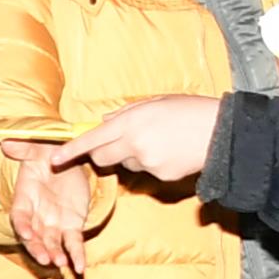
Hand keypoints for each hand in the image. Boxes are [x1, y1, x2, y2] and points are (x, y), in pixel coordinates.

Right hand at [1, 141, 93, 277]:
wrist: (67, 160)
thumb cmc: (48, 154)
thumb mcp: (38, 148)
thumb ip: (24, 149)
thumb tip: (6, 143)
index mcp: (25, 198)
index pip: (20, 215)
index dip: (22, 225)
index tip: (26, 233)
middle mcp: (37, 215)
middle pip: (34, 236)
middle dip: (38, 248)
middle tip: (46, 258)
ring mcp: (54, 222)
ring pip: (52, 243)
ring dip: (55, 254)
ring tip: (61, 263)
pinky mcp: (72, 225)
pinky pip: (73, 243)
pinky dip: (76, 255)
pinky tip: (79, 267)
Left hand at [54, 96, 218, 186]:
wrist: (223, 133)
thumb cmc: (190, 111)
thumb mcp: (155, 102)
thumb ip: (125, 113)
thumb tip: (104, 123)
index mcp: (131, 121)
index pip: (92, 139)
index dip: (71, 150)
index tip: (54, 160)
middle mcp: (135, 143)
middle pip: (101, 158)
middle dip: (101, 154)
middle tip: (116, 145)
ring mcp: (147, 162)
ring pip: (126, 164)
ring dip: (132, 156)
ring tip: (160, 142)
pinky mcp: (161, 176)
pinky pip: (147, 172)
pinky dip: (153, 164)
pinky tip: (171, 153)